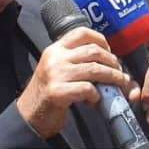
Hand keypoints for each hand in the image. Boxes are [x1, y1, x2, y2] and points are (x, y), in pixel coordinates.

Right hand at [16, 27, 131, 138]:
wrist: (29, 116)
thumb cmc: (49, 93)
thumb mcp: (58, 70)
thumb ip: (78, 62)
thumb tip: (112, 63)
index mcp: (55, 49)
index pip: (82, 33)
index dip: (101, 40)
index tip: (110, 52)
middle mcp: (55, 58)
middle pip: (93, 51)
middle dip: (112, 62)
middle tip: (119, 72)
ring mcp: (55, 74)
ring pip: (94, 69)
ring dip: (112, 77)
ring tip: (118, 84)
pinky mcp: (57, 92)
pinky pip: (86, 88)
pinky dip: (97, 94)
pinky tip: (96, 99)